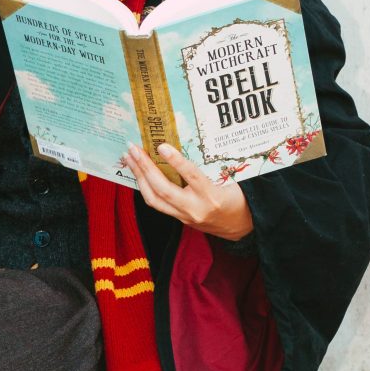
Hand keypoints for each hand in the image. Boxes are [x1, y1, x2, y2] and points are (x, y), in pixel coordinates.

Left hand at [122, 142, 254, 240]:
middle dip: (145, 168)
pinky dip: (145, 187)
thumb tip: (183, 144)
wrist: (239, 225)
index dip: (176, 161)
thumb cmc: (235, 197)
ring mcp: (185, 217)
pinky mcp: (179, 220)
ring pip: (154, 199)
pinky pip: (156, 204)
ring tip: (129, 159)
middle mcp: (196, 208)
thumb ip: (209, 166)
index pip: (192, 176)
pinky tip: (138, 173)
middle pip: (164, 190)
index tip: (161, 146)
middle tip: (133, 149)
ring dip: (139, 177)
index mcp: (212, 195)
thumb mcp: (229, 180)